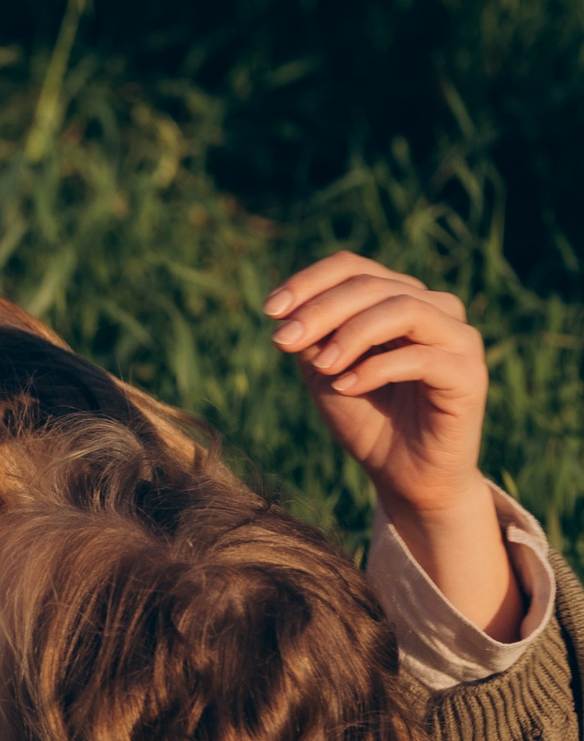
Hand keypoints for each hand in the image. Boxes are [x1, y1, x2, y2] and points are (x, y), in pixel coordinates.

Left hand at [265, 251, 517, 635]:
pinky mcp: (470, 374)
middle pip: (372, 285)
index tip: (269, 311)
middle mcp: (434, 308)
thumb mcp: (323, 370)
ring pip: (403, 308)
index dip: (309, 282)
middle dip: (320, 310)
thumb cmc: (364, 417)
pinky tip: (346, 386)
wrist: (401, 473)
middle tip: (283, 341)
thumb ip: (310, 335)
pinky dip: (376, 368)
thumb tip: (285, 307)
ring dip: (351, 334)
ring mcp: (458, 338)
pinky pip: (422, 356)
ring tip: (320, 366)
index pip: (353, 267)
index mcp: (397, 298)